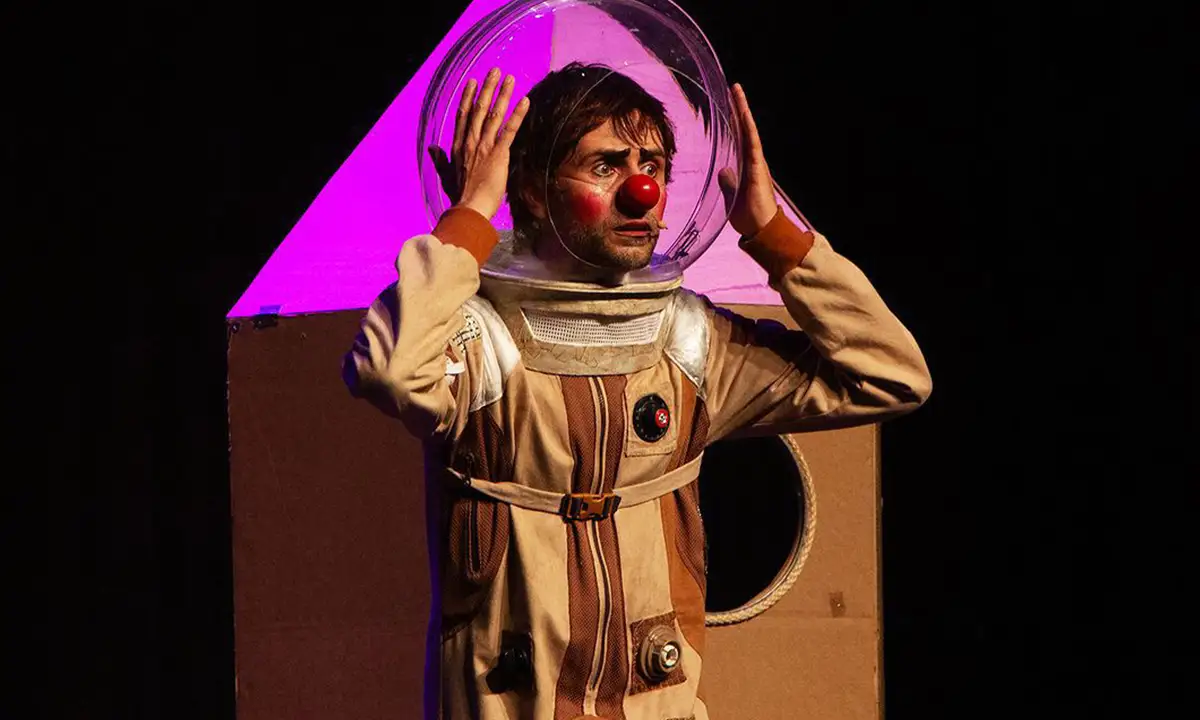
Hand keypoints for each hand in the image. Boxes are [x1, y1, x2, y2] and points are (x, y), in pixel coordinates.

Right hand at [427, 67, 529, 219]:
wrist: (469, 210)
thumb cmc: (460, 197)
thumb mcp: (446, 176)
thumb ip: (440, 160)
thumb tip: (432, 147)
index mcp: (459, 147)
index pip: (463, 116)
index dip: (468, 97)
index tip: (473, 82)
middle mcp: (470, 142)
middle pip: (479, 109)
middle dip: (488, 88)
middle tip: (496, 71)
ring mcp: (484, 147)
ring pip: (494, 114)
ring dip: (503, 94)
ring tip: (510, 78)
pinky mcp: (498, 154)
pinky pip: (509, 130)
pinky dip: (517, 115)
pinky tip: (525, 100)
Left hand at [718, 83, 778, 235]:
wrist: (761, 229)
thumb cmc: (748, 217)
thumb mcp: (731, 197)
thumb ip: (728, 183)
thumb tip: (723, 170)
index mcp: (745, 166)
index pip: (738, 138)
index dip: (734, 121)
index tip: (729, 103)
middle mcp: (752, 160)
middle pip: (744, 129)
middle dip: (738, 108)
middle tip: (733, 88)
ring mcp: (756, 162)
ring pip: (748, 130)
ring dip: (742, 110)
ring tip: (736, 91)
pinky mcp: (757, 167)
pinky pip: (752, 143)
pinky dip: (748, 127)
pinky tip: (744, 113)